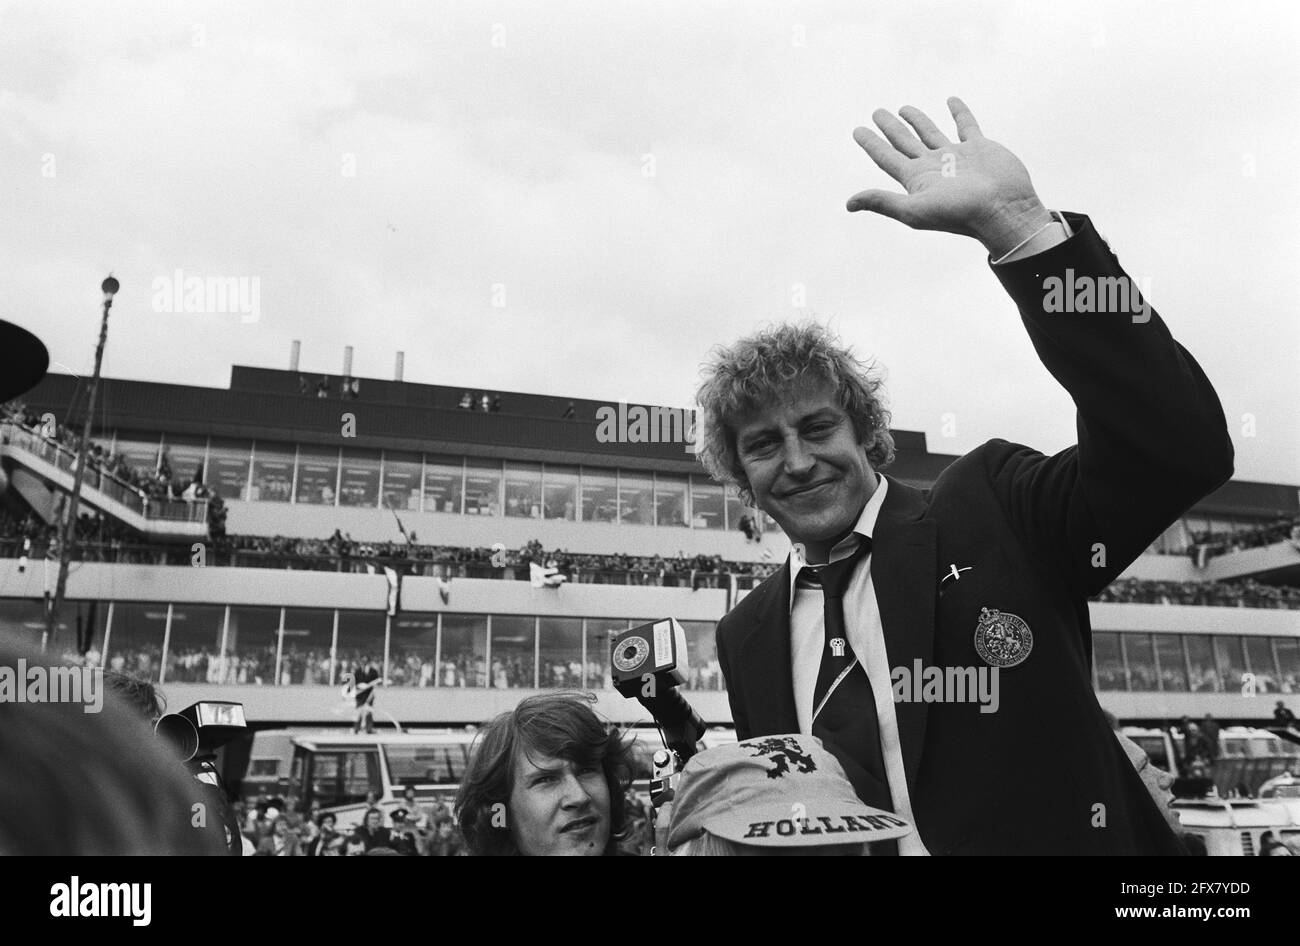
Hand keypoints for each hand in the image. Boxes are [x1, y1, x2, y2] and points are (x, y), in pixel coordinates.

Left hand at [847, 97, 1052, 256]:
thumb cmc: (960, 213)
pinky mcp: (980, 148)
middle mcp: (933, 167)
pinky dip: (959, 113)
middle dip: (890, 128)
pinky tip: (951, 101)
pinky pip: (966, 126)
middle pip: (905, 142)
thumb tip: (848, 204)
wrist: (1003, 210)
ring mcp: (956, 157)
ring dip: (918, 121)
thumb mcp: (915, 210)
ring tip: (904, 108)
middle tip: (877, 113)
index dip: (871, 144)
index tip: (857, 130)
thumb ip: (883, 202)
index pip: (886, 157)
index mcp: (916, 179)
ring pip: (931, 133)